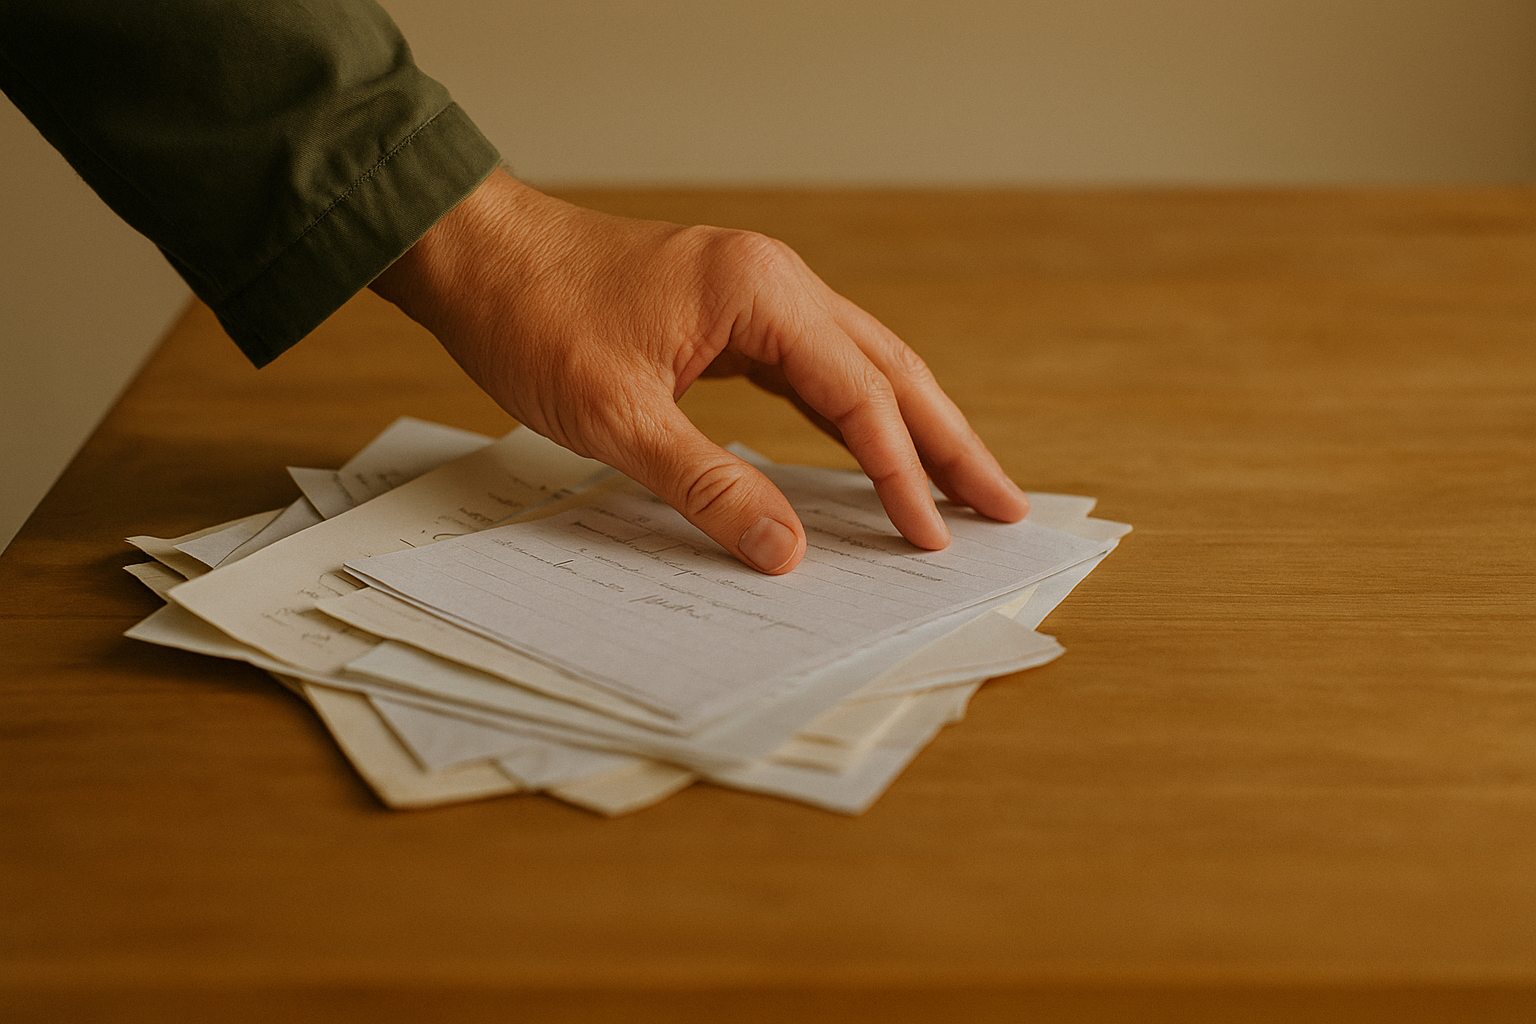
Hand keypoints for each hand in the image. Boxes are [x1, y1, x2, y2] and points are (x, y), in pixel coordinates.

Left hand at [370, 170, 1027, 573]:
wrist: (475, 254)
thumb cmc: (534, 318)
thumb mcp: (618, 418)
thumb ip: (709, 486)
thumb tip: (787, 551)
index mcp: (761, 293)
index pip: (859, 397)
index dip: (902, 474)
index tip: (932, 537)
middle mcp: (775, 283)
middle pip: (890, 370)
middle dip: (950, 442)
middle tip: (1005, 507)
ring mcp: (756, 294)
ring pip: (861, 366)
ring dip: (913, 426)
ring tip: (962, 486)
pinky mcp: (732, 313)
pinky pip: (815, 368)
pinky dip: (853, 414)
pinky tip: (873, 451)